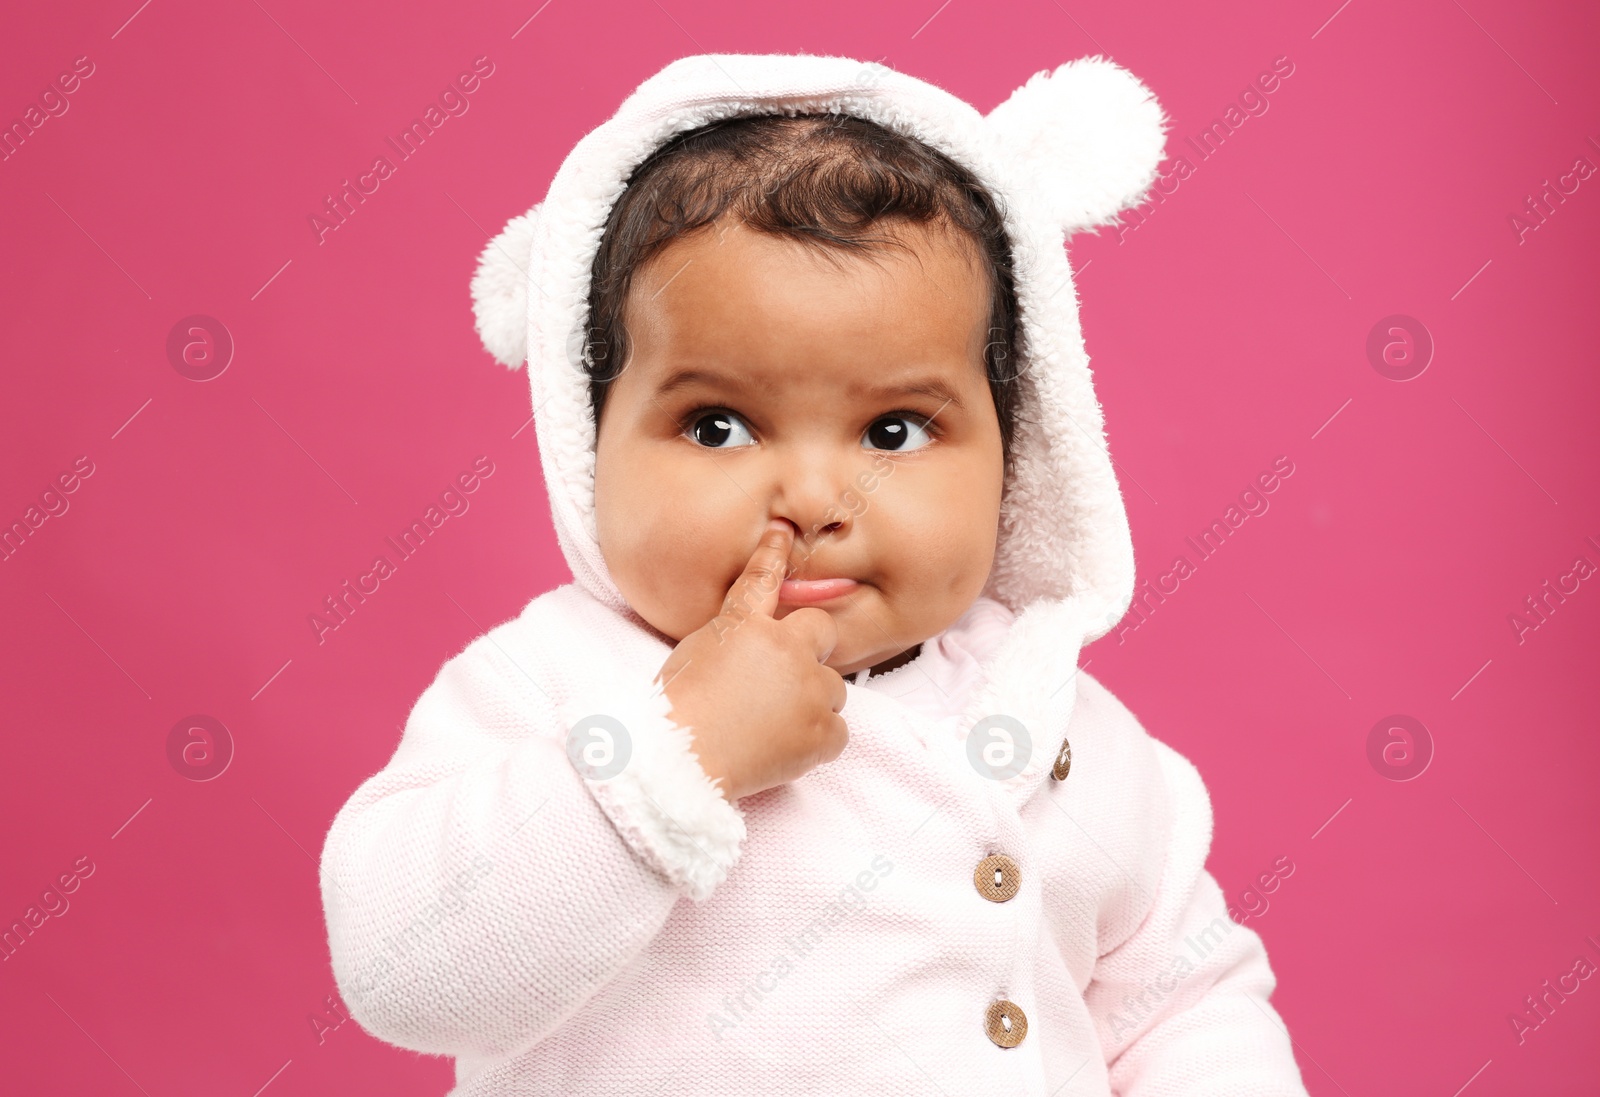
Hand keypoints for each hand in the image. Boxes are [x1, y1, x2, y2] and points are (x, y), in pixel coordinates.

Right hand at [655, 519, 848, 801]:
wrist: (681, 763)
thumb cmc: (675, 712)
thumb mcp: (692, 653)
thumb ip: (730, 633)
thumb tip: (751, 631)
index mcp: (746, 626)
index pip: (762, 579)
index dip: (774, 553)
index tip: (783, 533)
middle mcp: (786, 650)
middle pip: (823, 632)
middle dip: (810, 650)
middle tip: (780, 680)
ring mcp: (810, 691)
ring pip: (833, 687)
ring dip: (812, 700)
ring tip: (771, 724)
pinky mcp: (823, 732)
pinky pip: (838, 731)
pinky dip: (818, 740)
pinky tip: (784, 747)